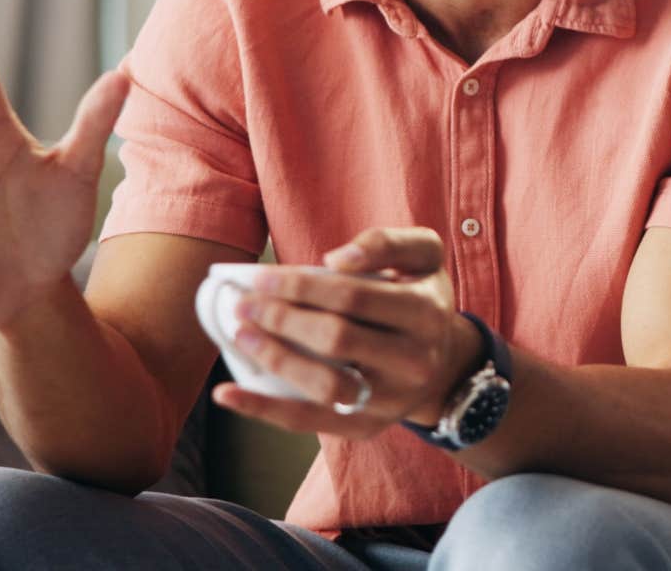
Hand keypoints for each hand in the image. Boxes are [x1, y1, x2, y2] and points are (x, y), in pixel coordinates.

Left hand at [211, 227, 481, 438]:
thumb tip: (337, 260)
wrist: (444, 362)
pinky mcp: (366, 427)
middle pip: (336, 339)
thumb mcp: (422, 256)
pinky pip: (309, 423)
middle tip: (244, 304)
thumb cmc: (419, 297)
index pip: (354, 297)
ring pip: (325, 385)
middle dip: (281, 319)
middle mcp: (414, 361)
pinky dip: (263, 409)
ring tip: (240, 335)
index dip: (302, 286)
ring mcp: (391, 400)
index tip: (260, 278)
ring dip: (274, 359)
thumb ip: (387, 242)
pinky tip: (226, 394)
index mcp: (426, 313)